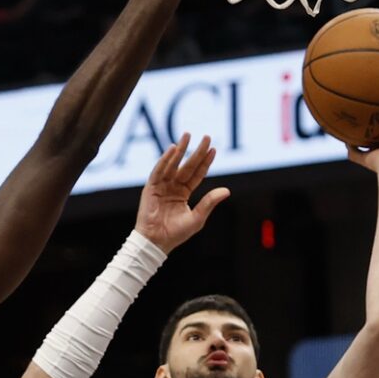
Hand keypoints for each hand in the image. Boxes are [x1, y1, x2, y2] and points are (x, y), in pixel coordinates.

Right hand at [135, 134, 229, 252]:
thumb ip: (209, 202)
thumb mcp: (197, 217)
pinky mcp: (151, 188)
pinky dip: (165, 160)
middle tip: (206, 136)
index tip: (214, 149)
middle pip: (187, 165)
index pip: (197, 174)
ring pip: (173, 164)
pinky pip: (159, 170)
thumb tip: (227, 190)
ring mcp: (162, 186)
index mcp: (184, 193)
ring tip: (188, 135)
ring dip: (181, 149)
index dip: (205, 161)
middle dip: (196, 151)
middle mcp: (173, 186)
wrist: (157, 242)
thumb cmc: (176, 233)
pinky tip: (173, 149)